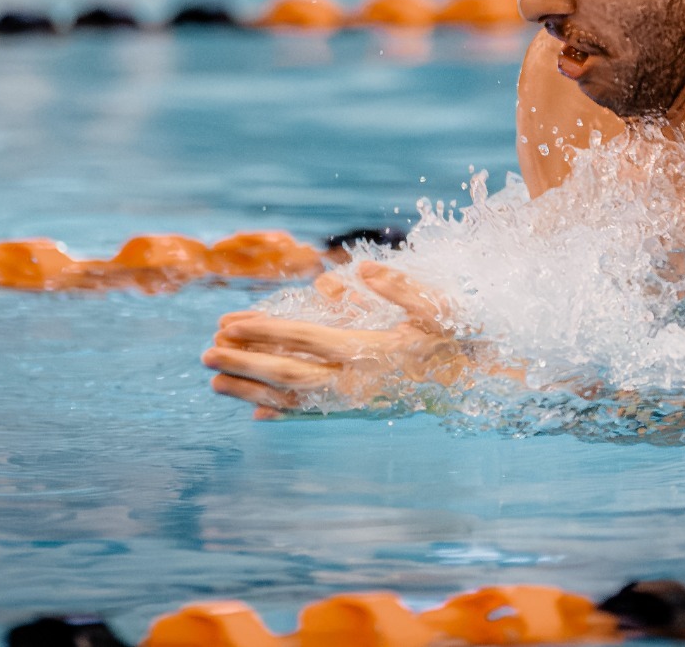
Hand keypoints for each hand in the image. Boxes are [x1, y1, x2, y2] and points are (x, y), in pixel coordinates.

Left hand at [205, 262, 464, 418]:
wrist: (480, 383)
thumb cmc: (457, 337)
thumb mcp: (438, 306)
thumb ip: (401, 288)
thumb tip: (360, 269)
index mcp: (371, 351)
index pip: (306, 338)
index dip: (266, 330)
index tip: (229, 323)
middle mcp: (357, 381)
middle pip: (289, 373)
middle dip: (244, 362)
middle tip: (204, 353)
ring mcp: (356, 401)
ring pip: (294, 398)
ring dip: (251, 389)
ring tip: (212, 381)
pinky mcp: (358, 411)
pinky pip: (312, 414)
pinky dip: (282, 413)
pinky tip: (255, 413)